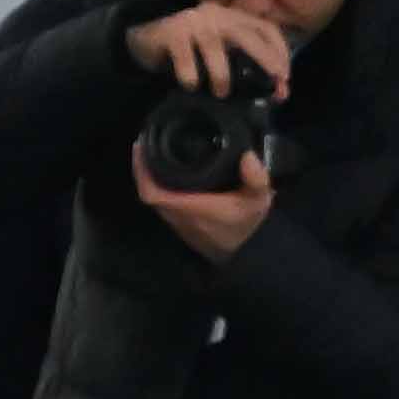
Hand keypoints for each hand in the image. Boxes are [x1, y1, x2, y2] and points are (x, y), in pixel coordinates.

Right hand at [124, 3, 296, 95]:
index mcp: (232, 17)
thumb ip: (247, 66)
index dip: (280, 51)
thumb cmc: (192, 50)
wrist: (146, 39)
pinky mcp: (171, 33)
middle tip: (273, 82)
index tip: (285, 76)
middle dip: (264, 58)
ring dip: (222, 73)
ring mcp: (192, 22)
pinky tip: (191, 86)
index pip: (265, 28)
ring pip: (214, 45)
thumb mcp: (222, 53)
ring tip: (222, 93)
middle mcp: (215, 14)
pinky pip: (185, 56)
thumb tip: (280, 93)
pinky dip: (190, 75)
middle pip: (246, 34)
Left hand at [133, 147, 274, 258]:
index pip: (151, 192)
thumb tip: (247, 156)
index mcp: (188, 207)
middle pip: (147, 191)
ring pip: (154, 197)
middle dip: (143, 168)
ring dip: (150, 177)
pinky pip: (162, 201)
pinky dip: (159, 186)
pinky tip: (166, 173)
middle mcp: (177, 215)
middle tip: (147, 144)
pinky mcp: (181, 223)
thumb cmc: (246, 226)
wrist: (246, 254)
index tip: (142, 147)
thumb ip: (256, 179)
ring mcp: (177, 221)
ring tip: (153, 154)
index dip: (141, 170)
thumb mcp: (257, 201)